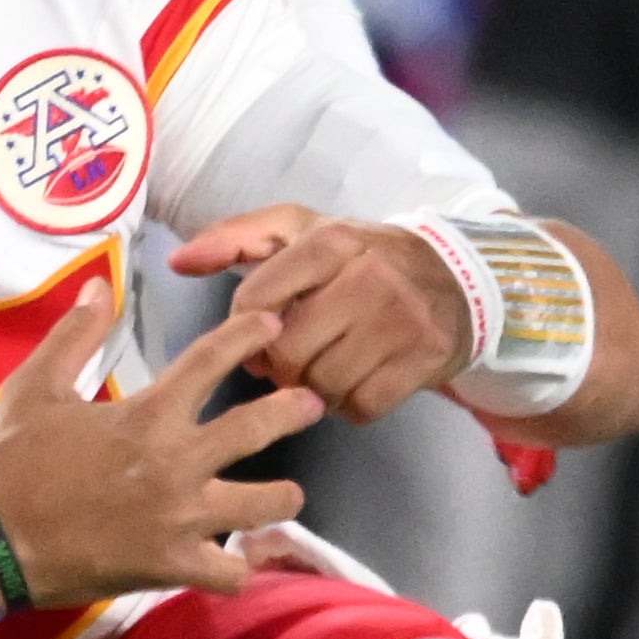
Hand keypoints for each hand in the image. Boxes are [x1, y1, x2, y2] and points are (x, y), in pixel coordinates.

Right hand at [0, 279, 319, 606]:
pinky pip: (231, 573)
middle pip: (257, 427)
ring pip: (263, 505)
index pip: (211, 360)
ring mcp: (179, 518)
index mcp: (147, 415)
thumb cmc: (11, 463)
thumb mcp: (35, 387)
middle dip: (293, 409)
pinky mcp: (171, 566)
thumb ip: (75, 335)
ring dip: (282, 498)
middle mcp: (175, 462)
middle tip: (312, 403)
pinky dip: (242, 569)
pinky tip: (246, 562)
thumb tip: (99, 285)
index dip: (247, 333)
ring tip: (288, 495)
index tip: (272, 324)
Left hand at [168, 206, 469, 422]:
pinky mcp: (422, 360)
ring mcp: (400, 321)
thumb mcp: (302, 231)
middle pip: (287, 352)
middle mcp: (368, 278)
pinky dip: (351, 405)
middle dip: (280, 364)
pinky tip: (356, 382)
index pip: (257, 300)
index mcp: (331, 242)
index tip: (262, 330)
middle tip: (293, 357)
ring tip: (326, 366)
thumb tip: (179, 262)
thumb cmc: (361, 257)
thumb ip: (236, 239)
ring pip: (321, 385)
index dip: (246, 328)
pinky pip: (361, 407)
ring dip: (314, 388)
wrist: (458, 277)